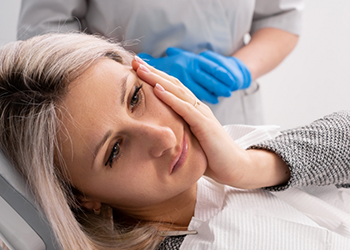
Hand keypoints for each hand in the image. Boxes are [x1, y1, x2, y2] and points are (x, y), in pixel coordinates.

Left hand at [132, 56, 289, 188]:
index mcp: (193, 110)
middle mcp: (198, 108)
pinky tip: (157, 89)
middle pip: (173, 84)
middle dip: (153, 72)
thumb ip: (177, 131)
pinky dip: (170, 98)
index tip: (137, 69)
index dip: (155, 77)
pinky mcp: (205, 125)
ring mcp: (202, 114)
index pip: (172, 89)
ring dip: (157, 79)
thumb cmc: (210, 156)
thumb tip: (158, 132)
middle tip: (135, 60)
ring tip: (141, 69)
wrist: (234, 167)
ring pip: (177, 91)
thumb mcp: (189, 140)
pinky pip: (185, 109)